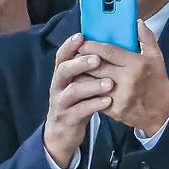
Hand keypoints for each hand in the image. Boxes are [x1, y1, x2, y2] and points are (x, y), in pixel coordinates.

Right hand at [44, 32, 113, 168]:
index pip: (62, 56)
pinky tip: (108, 101)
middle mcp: (58, 86)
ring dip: (91, 86)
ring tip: (109, 83)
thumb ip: (88, 68)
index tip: (81, 36)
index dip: (69, 45)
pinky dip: (94, 105)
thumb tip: (106, 47)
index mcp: (62, 74)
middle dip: (80, 63)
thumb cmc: (77, 101)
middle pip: (64, 70)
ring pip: (73, 91)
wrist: (63, 132)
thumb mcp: (80, 83)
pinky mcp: (68, 118)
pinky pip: (80, 110)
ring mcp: (61, 102)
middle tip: (97, 60)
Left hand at [85, 21, 168, 136]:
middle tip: (74, 55)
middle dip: (82, 60)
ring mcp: (120, 96)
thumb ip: (147, 38)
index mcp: (137, 64)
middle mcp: (127, 80)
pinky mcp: (114, 109)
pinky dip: (87, 91)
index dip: (92, 46)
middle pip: (96, 67)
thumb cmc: (157, 83)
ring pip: (92, 83)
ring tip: (74, 69)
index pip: (109, 52)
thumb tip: (138, 22)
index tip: (82, 43)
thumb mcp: (157, 58)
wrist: (161, 113)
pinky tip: (82, 86)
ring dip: (81, 76)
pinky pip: (95, 97)